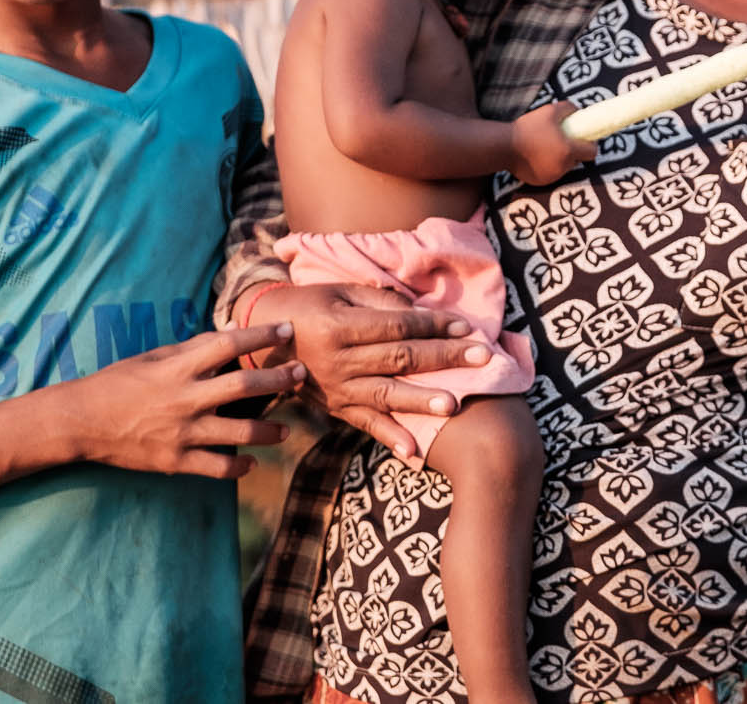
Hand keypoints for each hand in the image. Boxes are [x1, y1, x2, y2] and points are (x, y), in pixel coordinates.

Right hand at [55, 324, 303, 478]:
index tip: (287, 330)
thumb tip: (232, 333)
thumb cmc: (119, 382)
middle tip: (301, 374)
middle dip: (279, 380)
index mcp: (179, 367)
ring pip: (240, 433)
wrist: (82, 421)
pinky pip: (218, 468)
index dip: (262, 335)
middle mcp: (185, 398)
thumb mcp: (154, 356)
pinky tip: (252, 463)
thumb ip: (194, 348)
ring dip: (269, 431)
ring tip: (286, 430)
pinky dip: (240, 467)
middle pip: (245, 387)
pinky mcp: (176, 460)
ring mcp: (182, 432)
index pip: (230, 344)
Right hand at [248, 282, 493, 459]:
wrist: (263, 340)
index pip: (397, 327)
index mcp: (339, 326)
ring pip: (386, 395)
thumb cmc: (309, 305)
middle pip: (399, 360)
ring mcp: (337, 389)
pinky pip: (365, 425)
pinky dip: (390, 439)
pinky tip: (414, 453)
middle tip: (482, 358)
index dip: (434, 326)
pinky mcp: (336, 409)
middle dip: (444, 358)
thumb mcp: (339, 292)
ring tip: (454, 405)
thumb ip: (380, 303)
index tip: (467, 326)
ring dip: (421, 401)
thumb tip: (422, 313)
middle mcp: (338, 361)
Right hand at [510, 101, 597, 185]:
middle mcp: (563, 167)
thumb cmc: (528, 127)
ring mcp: (552, 177)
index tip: (584, 139)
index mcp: (568, 151)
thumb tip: (577, 111)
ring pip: (564, 168)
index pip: (592, 153)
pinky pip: (551, 174)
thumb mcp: (550, 111)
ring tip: (547, 147)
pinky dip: (548, 166)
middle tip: (562, 141)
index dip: (590, 145)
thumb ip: (568, 108)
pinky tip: (537, 156)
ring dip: (561, 159)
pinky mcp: (540, 182)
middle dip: (573, 152)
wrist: (503, 146)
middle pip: (577, 160)